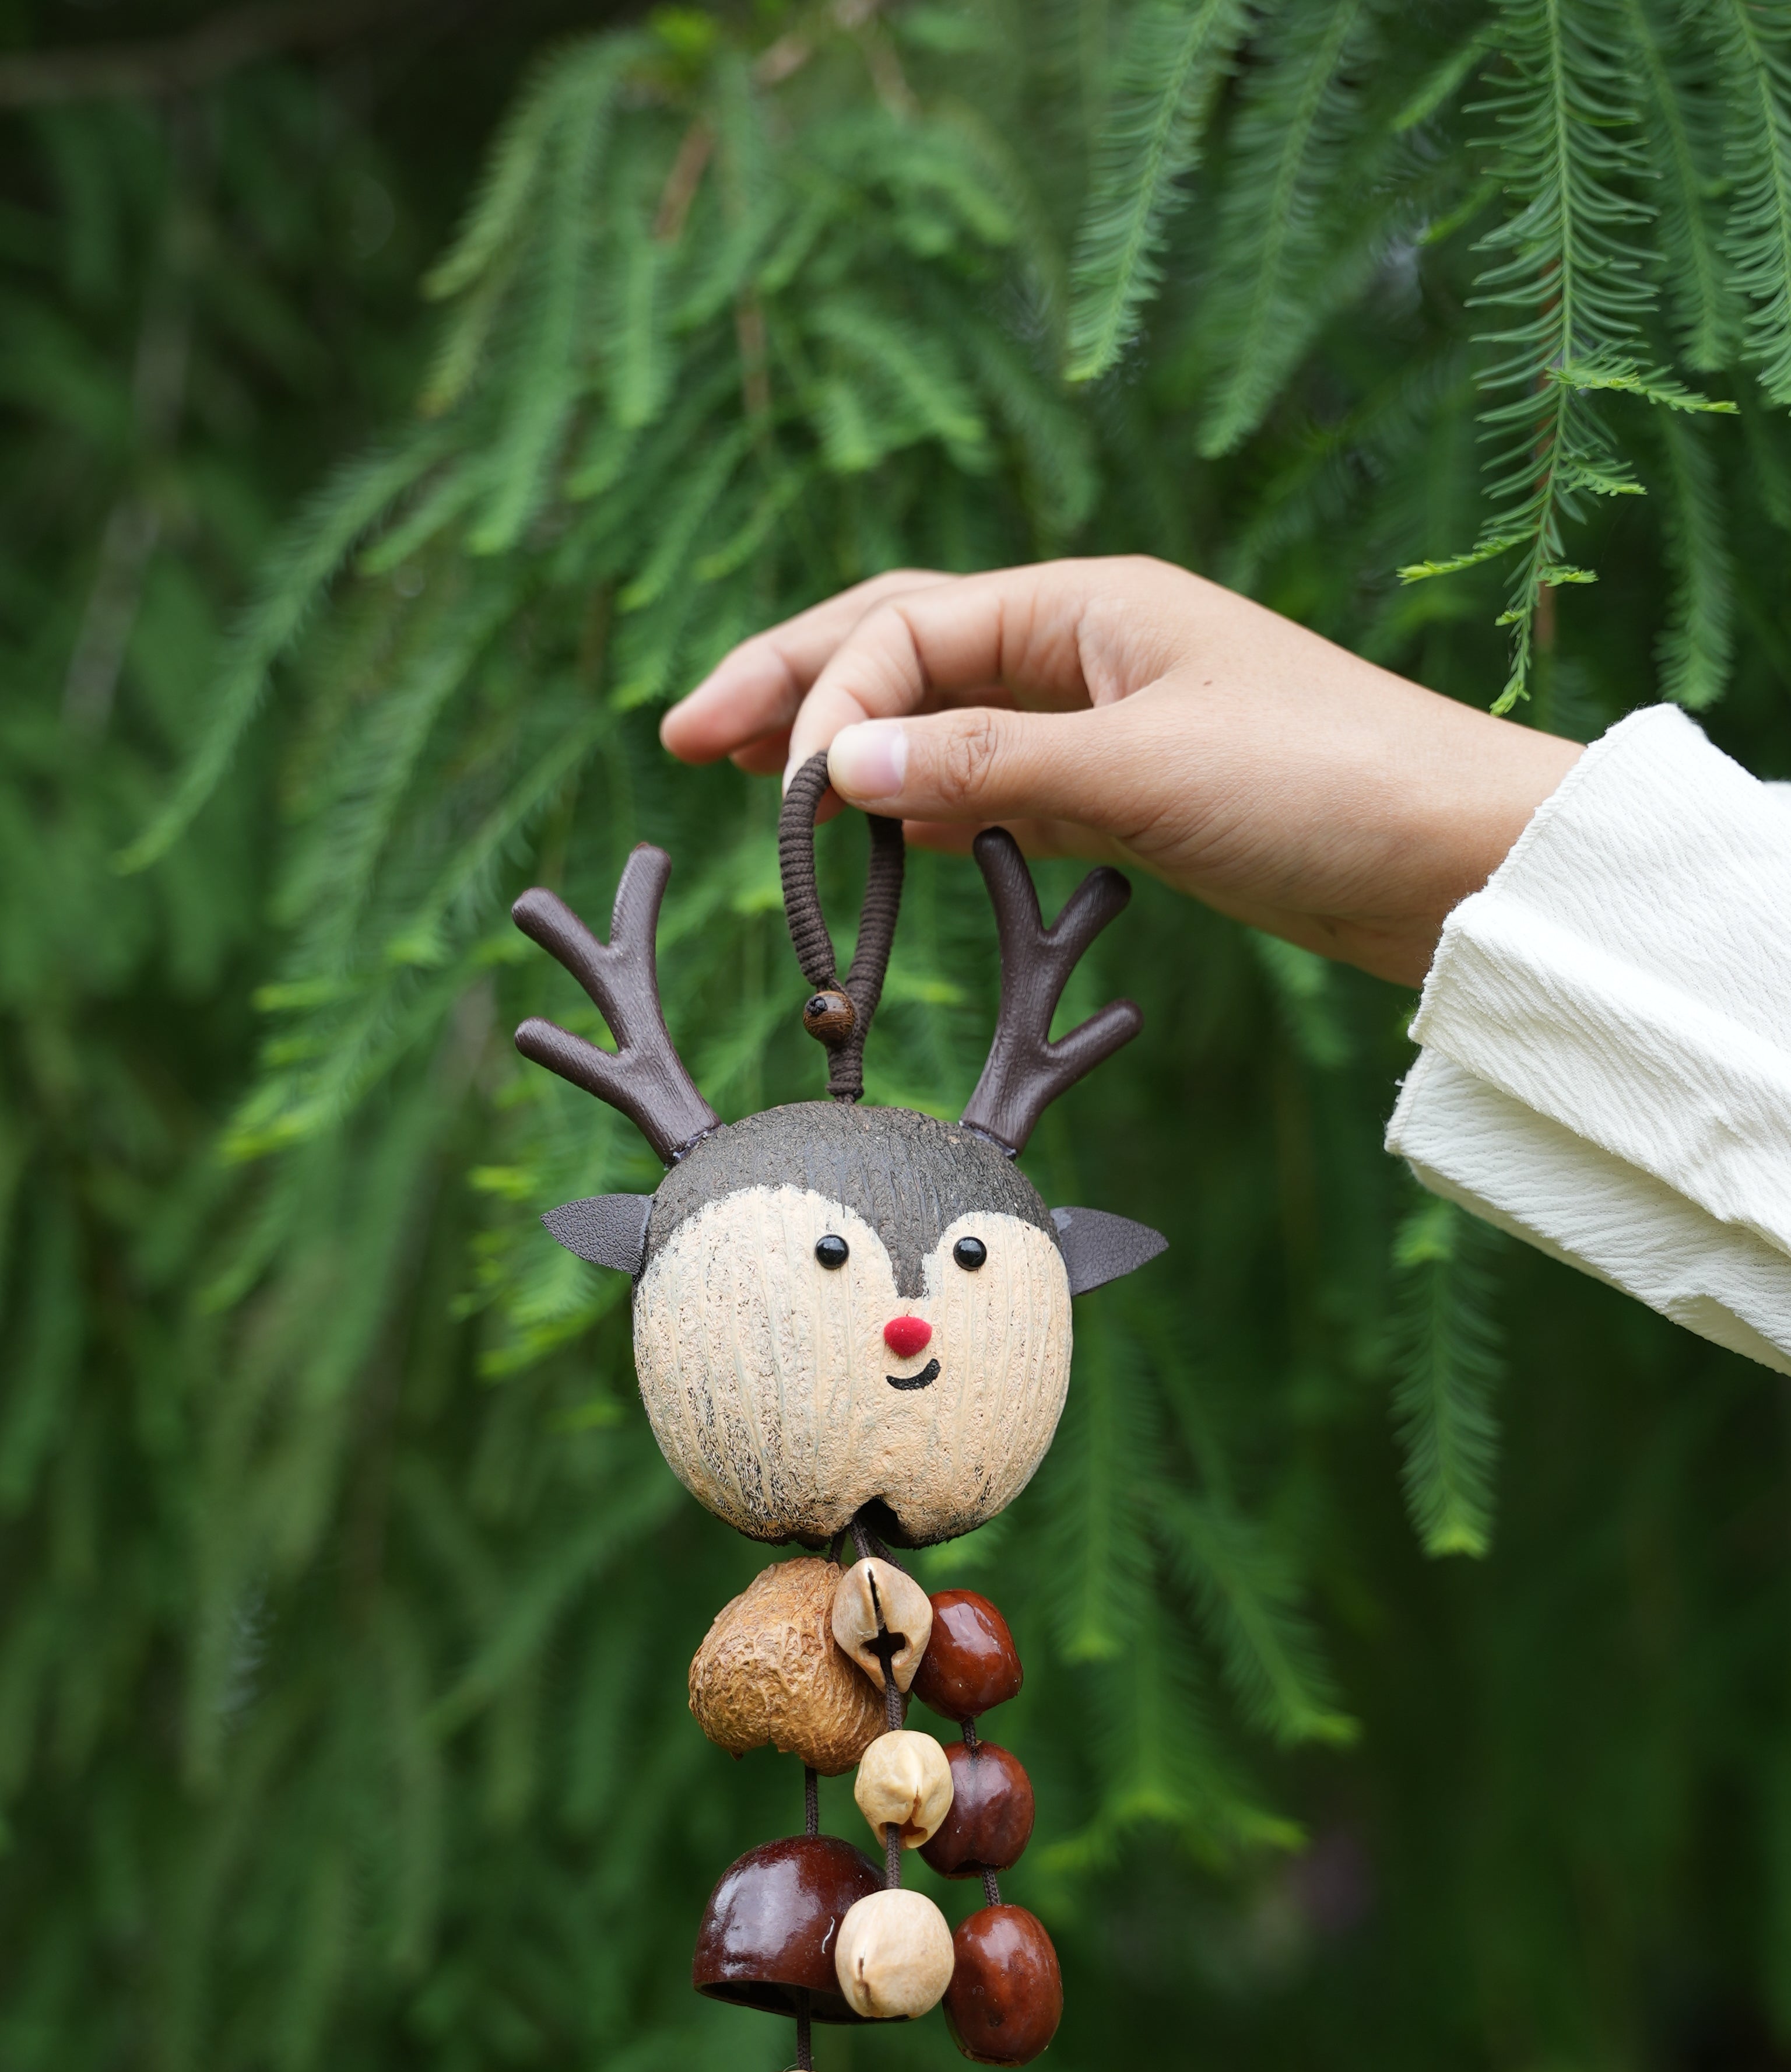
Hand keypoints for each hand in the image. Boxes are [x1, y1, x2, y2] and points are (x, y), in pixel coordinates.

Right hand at [660, 558, 1580, 987]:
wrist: (1457, 862)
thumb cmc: (1326, 787)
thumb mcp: (1143, 774)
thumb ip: (989, 768)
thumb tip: (845, 773)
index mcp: (1087, 604)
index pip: (906, 629)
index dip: (827, 700)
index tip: (783, 791)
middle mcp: (1085, 647)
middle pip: (902, 651)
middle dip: (794, 691)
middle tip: (685, 741)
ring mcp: (1102, 720)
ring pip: (942, 722)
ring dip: (850, 750)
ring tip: (758, 785)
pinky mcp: (1127, 796)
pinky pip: (994, 787)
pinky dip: (926, 806)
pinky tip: (882, 834)